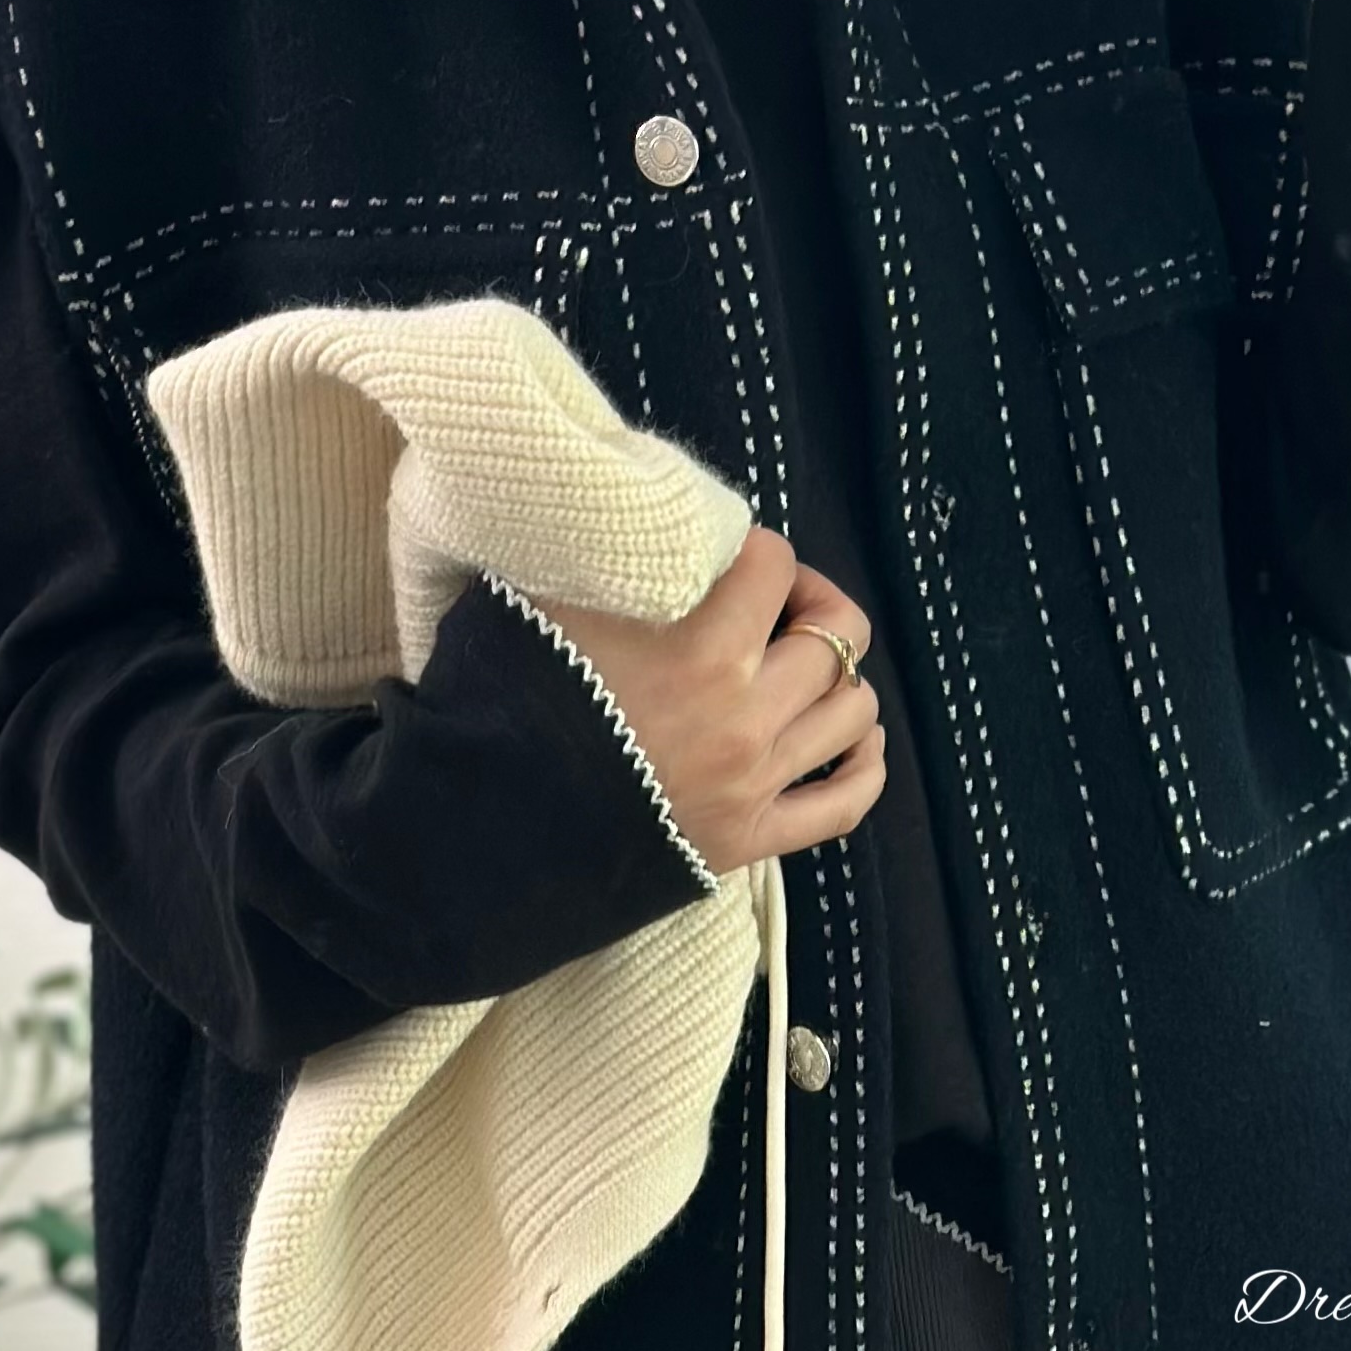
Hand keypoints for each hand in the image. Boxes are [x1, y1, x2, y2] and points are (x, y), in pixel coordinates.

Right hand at [536, 525, 885, 875]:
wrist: (486, 825)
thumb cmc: (510, 702)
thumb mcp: (544, 601)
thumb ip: (604, 555)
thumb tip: (639, 510)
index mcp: (701, 651)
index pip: (775, 566)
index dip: (757, 552)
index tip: (733, 562)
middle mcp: (744, 716)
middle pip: (837, 636)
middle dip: (812, 606)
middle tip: (777, 608)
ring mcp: (754, 782)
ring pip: (854, 712)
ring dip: (841, 680)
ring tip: (808, 669)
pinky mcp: (750, 839)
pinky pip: (845, 804)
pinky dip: (864, 766)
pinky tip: (856, 738)